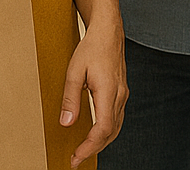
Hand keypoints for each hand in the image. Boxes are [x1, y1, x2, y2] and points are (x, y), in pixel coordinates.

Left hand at [61, 20, 127, 167]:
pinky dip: (106, 131)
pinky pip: (117, 118)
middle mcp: (120, 95)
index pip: (103, 128)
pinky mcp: (121, 92)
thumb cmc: (92, 47)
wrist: (108, 31)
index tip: (76, 157)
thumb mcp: (74, 71)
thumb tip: (67, 123)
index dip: (90, 146)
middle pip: (111, 132)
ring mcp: (122, 93)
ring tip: (83, 150)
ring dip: (101, 142)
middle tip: (76, 159)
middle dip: (94, 149)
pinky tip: (95, 134)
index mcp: (109, 91)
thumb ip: (70, 99)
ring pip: (116, 126)